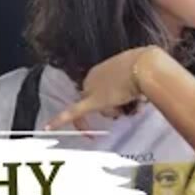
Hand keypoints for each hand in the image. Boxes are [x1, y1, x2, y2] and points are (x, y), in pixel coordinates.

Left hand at [46, 46, 164, 130]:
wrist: (146, 67)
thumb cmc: (147, 67)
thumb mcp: (137, 72)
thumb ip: (131, 83)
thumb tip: (137, 94)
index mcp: (99, 70)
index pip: (99, 89)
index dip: (111, 97)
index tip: (119, 99)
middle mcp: (92, 78)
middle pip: (99, 100)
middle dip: (113, 106)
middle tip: (130, 102)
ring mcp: (91, 90)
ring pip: (103, 109)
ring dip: (117, 110)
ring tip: (132, 101)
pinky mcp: (93, 102)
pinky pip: (74, 113)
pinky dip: (60, 120)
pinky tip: (47, 128)